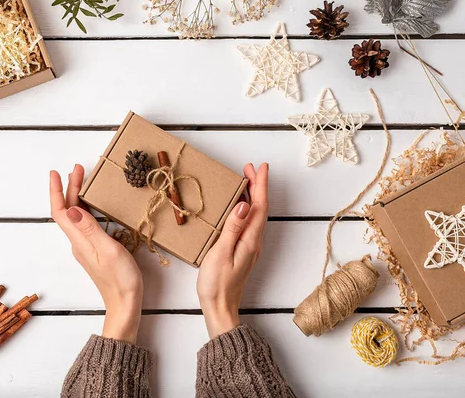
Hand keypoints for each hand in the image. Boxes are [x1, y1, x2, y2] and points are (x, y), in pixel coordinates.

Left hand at [50, 165, 142, 343]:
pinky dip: (85, 209)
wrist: (124, 304)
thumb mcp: (108, 250)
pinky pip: (84, 224)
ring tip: (83, 181)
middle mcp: (78, 242)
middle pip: (68, 212)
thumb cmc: (120, 279)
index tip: (56, 173)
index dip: (56, 191)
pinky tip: (93, 206)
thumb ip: (91, 229)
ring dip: (76, 197)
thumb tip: (72, 209)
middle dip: (69, 188)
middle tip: (78, 169)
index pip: (60, 212)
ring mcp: (86, 247)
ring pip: (75, 217)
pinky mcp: (94, 251)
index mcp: (79, 240)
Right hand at [197, 163, 268, 337]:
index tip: (260, 168)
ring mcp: (249, 247)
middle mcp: (254, 242)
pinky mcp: (243, 251)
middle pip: (260, 208)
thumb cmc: (217, 284)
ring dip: (253, 196)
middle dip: (257, 186)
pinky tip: (239, 207)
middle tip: (249, 168)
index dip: (261, 185)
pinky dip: (247, 209)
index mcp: (250, 240)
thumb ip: (233, 228)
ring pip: (255, 215)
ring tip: (245, 181)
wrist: (220, 309)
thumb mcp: (221, 253)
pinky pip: (249, 223)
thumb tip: (245, 204)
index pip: (260, 207)